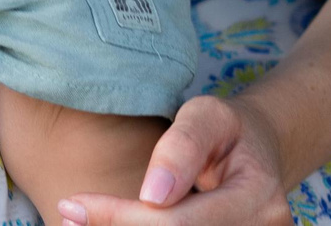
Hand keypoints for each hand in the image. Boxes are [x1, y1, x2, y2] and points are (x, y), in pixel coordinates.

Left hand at [56, 94, 292, 225]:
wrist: (259, 156)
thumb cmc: (226, 130)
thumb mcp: (206, 115)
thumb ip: (182, 147)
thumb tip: (153, 196)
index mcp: (259, 200)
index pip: (179, 224)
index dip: (122, 219)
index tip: (72, 205)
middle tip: (71, 218)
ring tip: (86, 222)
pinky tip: (116, 225)